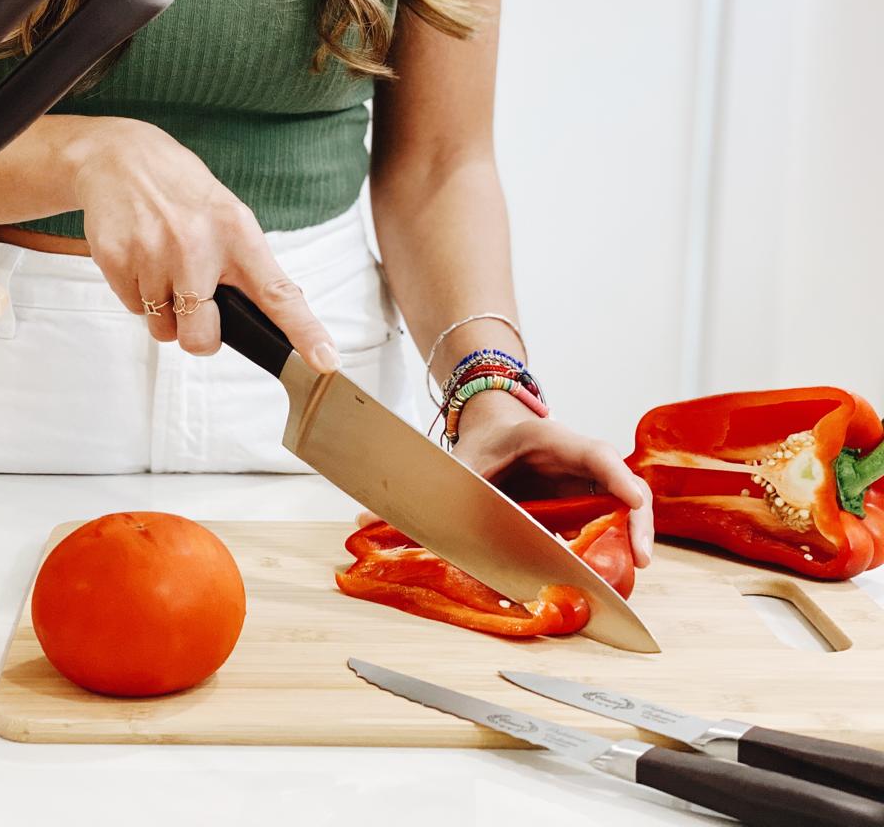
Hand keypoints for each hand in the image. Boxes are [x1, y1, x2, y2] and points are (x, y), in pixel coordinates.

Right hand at [67, 118, 340, 371]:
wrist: (121, 158)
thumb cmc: (182, 194)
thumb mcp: (228, 217)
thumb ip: (245, 267)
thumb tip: (266, 320)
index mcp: (237, 234)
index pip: (278, 294)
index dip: (304, 332)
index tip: (325, 360)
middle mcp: (197, 246)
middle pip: (202, 337)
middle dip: (198, 334)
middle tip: (194, 304)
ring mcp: (154, 254)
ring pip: (164, 329)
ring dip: (165, 311)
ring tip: (163, 266)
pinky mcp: (118, 260)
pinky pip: (135, 310)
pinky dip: (139, 294)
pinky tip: (141, 258)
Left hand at [357, 391, 654, 566]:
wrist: (494, 426)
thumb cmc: (485, 442)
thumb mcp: (458, 464)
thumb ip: (423, 490)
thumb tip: (362, 520)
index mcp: (554, 441)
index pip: (596, 454)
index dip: (618, 478)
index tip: (634, 503)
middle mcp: (579, 464)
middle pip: (623, 489)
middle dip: (638, 524)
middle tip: (641, 561)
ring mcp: (586, 487)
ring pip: (622, 513)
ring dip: (631, 541)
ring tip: (631, 576)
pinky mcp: (584, 508)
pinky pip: (605, 527)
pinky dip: (612, 549)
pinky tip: (609, 577)